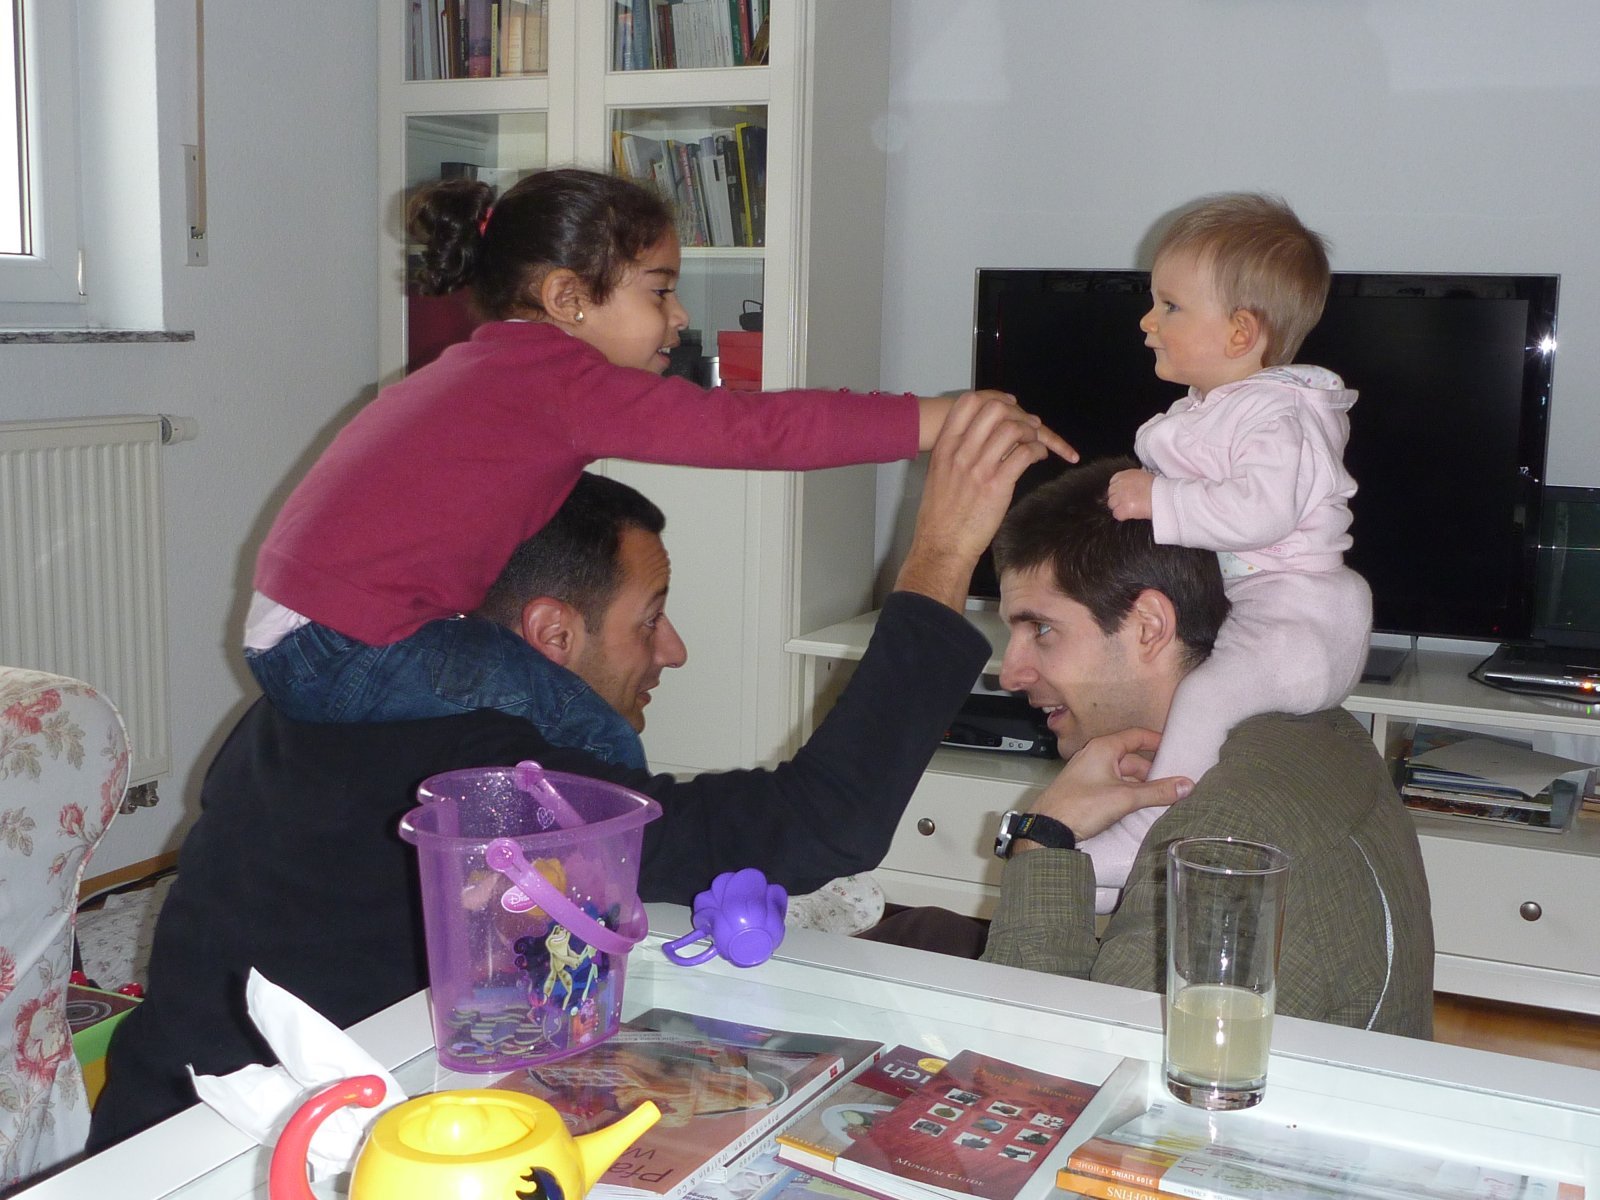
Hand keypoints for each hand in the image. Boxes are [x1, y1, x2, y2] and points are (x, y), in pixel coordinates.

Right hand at [894, 391, 1050, 608]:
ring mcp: (979, 468)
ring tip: (1034, 443)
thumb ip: (955, 454)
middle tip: (1026, 427)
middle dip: (1016, 414)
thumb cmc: (940, 516)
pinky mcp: (997, 485)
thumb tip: (976, 440)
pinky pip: (1024, 454)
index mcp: (945, 448)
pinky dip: (1037, 451)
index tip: (1006, 408)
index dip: (992, 399)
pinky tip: (1038, 457)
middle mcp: (961, 453)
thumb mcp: (939, 476)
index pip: (967, 403)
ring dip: (1030, 432)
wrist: (942, 546)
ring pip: (1013, 429)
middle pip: (994, 409)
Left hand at [1027, 728, 1191, 842]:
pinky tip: (1139, 807)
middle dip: (1152, 772)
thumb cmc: (1079, 806)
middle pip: (1132, 758)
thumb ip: (1157, 792)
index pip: (1136, 736)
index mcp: (1104, 748)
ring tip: (1162, 799)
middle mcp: (1096, 756)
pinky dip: (1128, 794)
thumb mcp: (1125, 798)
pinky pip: (1114, 787)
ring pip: (1124, 775)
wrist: (1048, 829)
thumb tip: (1186, 785)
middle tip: (1174, 784)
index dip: (1157, 741)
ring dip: (1141, 786)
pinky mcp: (1087, 791)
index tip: (1175, 749)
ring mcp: (1090, 774)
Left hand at [1107, 468, 1154, 520]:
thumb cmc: (1158, 487)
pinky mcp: (1124, 508)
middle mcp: (1121, 485)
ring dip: (1119, 507)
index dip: (1118, 490)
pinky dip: (1122, 516)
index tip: (1124, 494)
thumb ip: (1131, 480)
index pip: (1112, 483)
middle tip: (1128, 502)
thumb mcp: (1143, 476)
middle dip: (1118, 499)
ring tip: (1131, 508)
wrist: (1165, 496)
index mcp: (1125, 475)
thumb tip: (1126, 487)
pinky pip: (1116, 514)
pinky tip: (1131, 514)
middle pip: (1111, 494)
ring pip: (1112, 505)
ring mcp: (1121, 497)